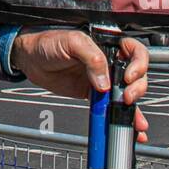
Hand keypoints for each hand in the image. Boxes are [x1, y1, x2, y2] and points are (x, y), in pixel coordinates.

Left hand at [10, 28, 149, 142]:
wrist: (30, 58)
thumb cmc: (48, 41)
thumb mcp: (71, 42)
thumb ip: (91, 57)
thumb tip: (105, 82)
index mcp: (107, 43)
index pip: (134, 51)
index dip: (138, 64)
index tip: (129, 78)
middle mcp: (109, 60)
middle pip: (136, 74)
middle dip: (137, 88)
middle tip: (126, 98)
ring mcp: (103, 78)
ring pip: (127, 93)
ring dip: (135, 108)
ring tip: (135, 121)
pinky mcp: (93, 94)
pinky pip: (111, 106)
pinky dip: (121, 117)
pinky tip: (130, 127)